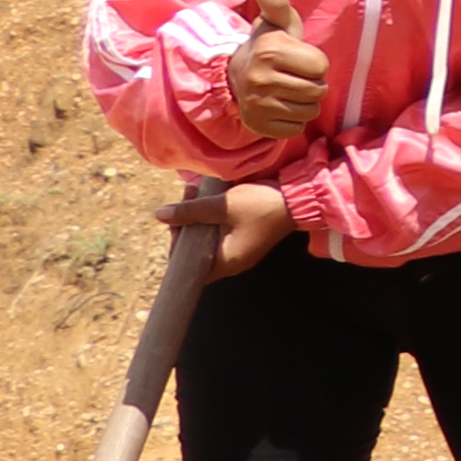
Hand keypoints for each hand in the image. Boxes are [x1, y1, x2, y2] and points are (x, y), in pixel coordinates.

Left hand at [163, 181, 295, 278]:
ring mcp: (241, 249)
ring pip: (208, 239)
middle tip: (183, 201)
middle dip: (185, 226)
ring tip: (193, 192)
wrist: (302, 198)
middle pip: (196, 251)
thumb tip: (159, 215)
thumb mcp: (223, 206)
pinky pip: (220, 232)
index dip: (176, 248)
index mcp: (226, 261)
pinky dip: (211, 218)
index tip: (175, 224)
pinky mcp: (247, 237)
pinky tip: (207, 197)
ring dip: (197, 218)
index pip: (190, 268)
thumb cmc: (262, 205)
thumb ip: (190, 211)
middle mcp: (233, 261)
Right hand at [222, 0, 323, 142]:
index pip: (320, 66)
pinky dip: (293, 120)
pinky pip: (296, 128)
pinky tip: (279, 106)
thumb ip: (277, 3)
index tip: (298, 59)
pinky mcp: (258, 126)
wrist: (236, 75)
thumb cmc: (270, 46)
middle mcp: (260, 79)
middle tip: (293, 76)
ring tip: (287, 90)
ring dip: (305, 103)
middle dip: (313, 84)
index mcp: (270, 52)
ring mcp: (257, 105)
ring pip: (309, 111)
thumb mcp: (277, 23)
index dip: (315, 63)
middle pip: (318, 91)